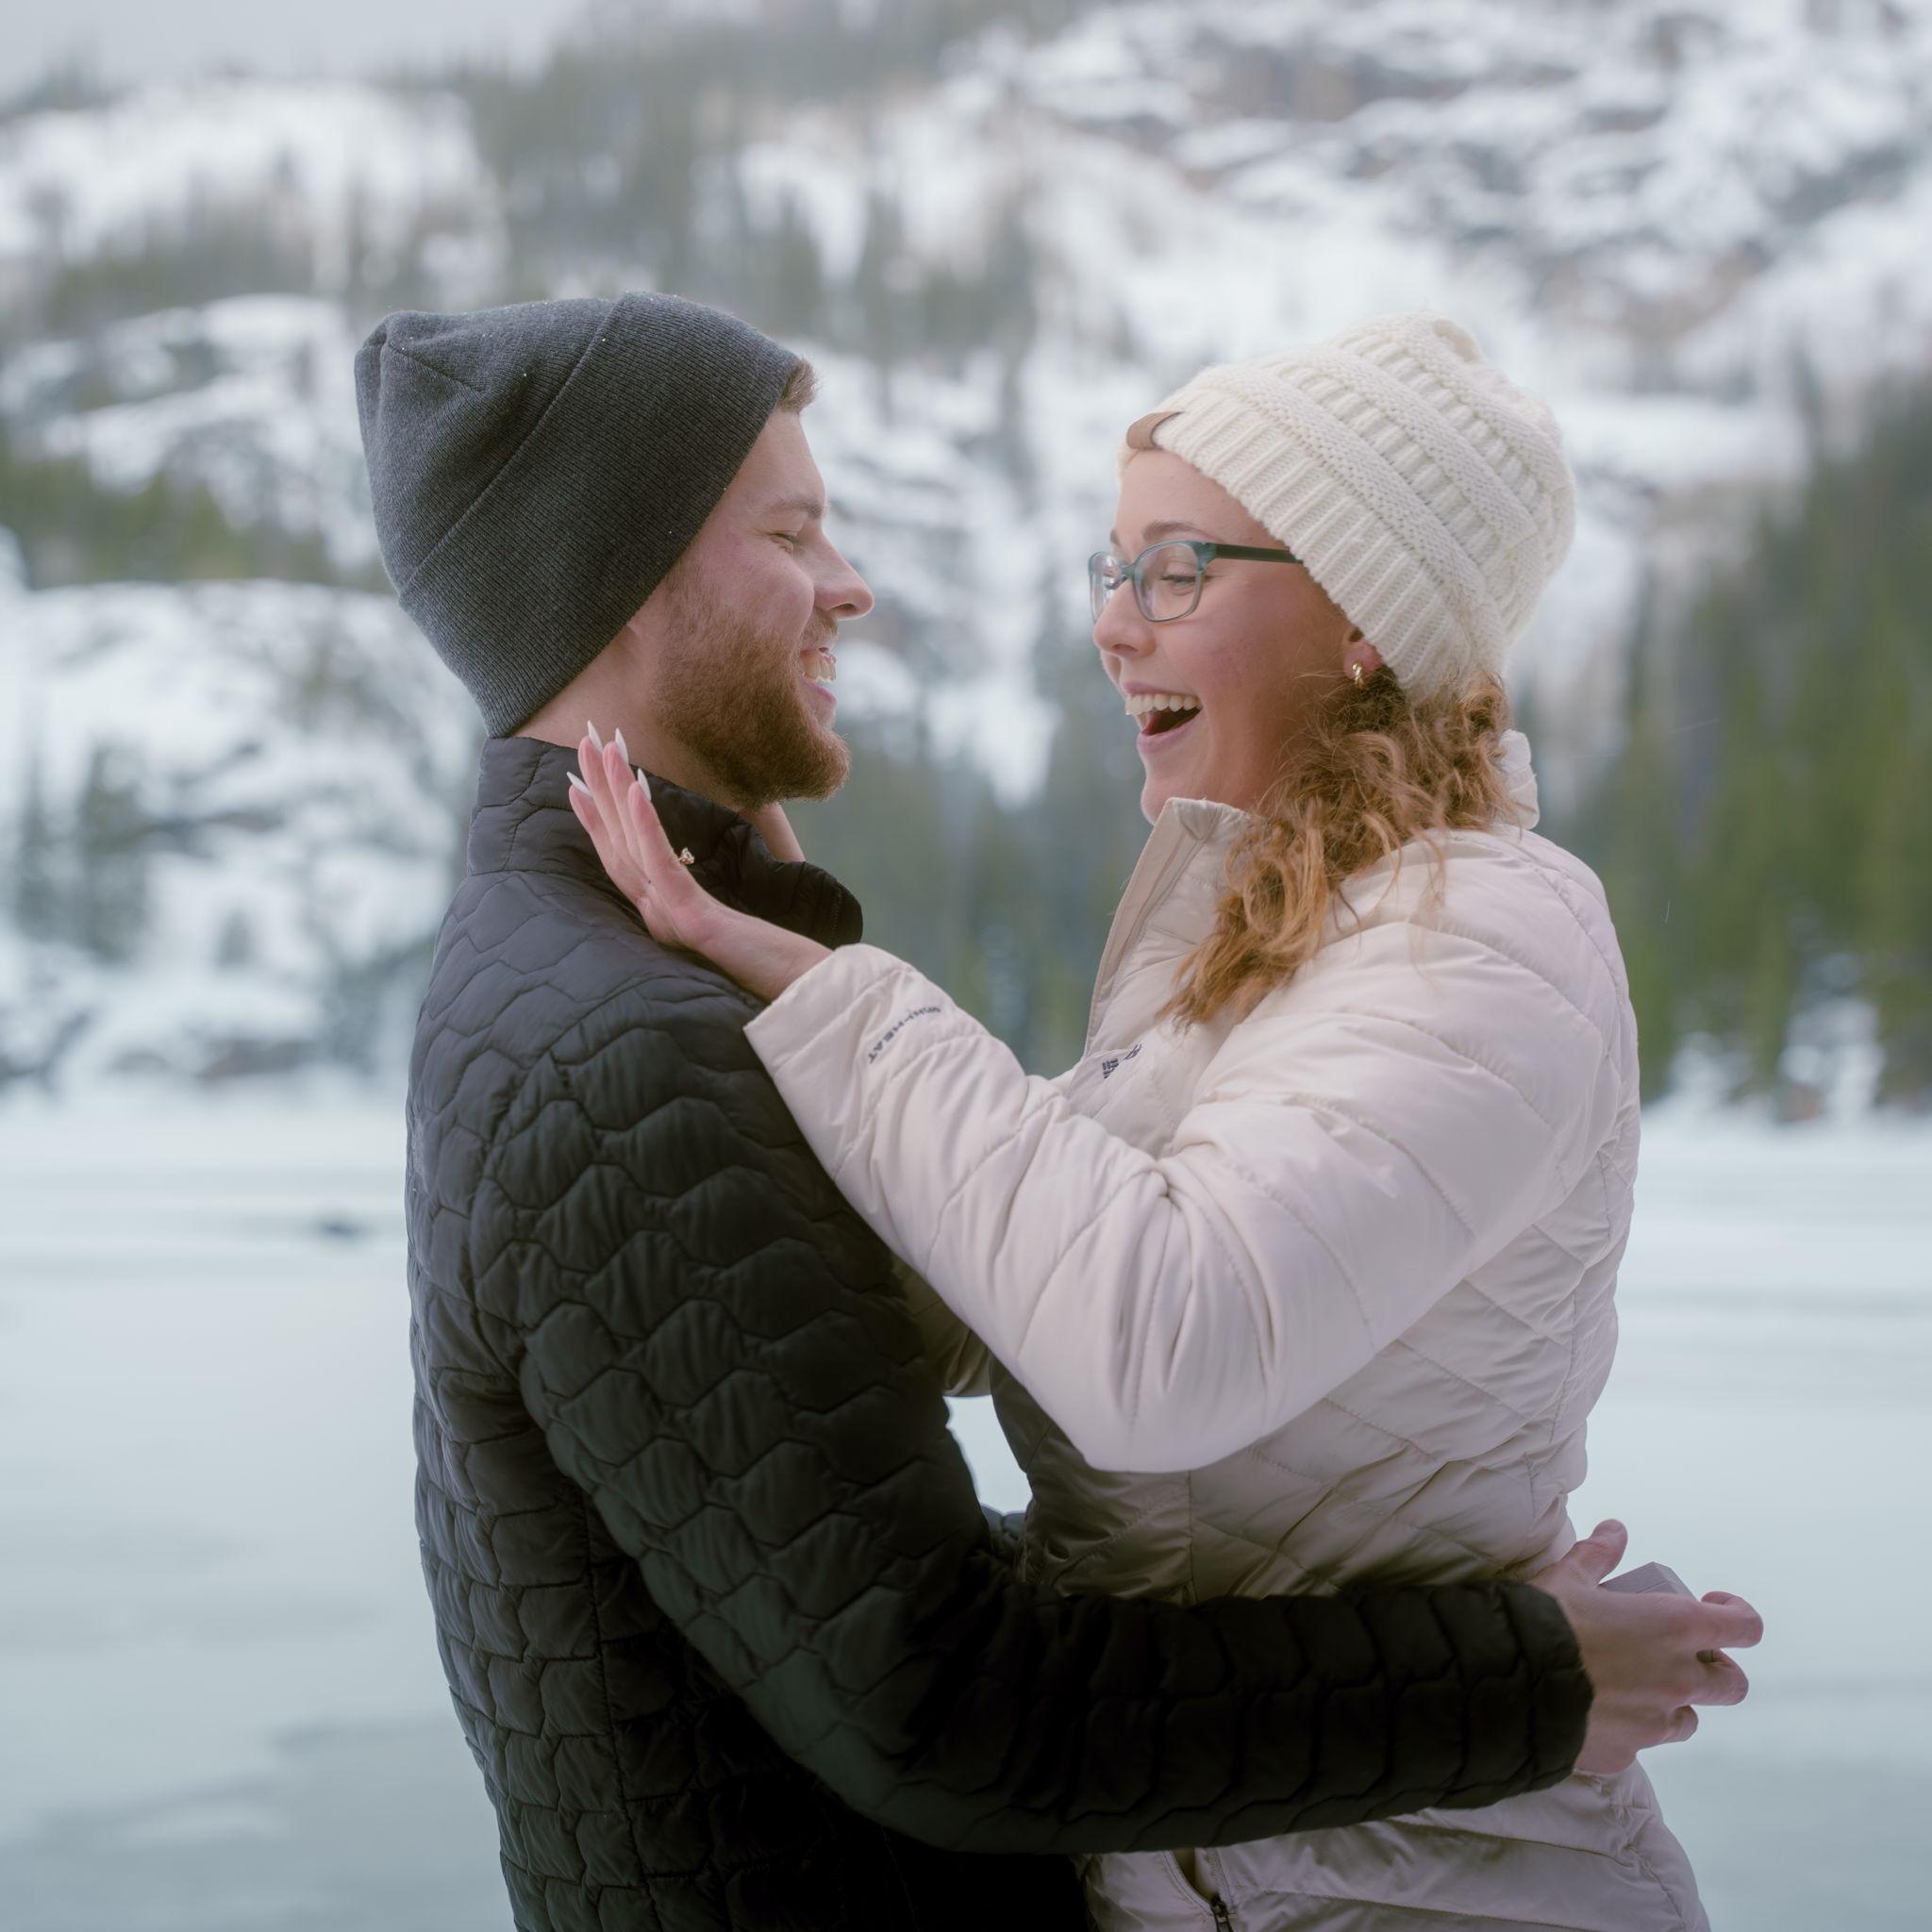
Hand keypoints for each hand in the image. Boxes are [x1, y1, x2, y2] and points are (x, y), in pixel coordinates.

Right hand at [566, 730, 829, 1003]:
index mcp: (664, 917)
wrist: (800, 999)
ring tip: (601, 750)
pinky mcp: (694, 923)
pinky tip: (637, 793)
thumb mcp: (730, 929)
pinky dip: (647, 830)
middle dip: (598, 791)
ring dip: (614, 795)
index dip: (597, 820)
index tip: (577, 782)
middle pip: (617, 846)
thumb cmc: (771, 966)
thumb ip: (705, 911)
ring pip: (631, 850)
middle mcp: (659, 919)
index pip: (622, 860)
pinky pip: (664, 870)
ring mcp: (672, 921)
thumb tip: (693, 886)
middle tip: (583, 741)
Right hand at [1531, 1520, 1760, 1775]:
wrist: (1510, 1685)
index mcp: (1674, 1628)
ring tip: (1633, 1685)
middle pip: (1732, 1684)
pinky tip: (1593, 1711)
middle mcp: (1678, 1679)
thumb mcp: (1568, 1577)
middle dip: (1715, 1670)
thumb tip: (1615, 1531)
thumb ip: (1598, 1555)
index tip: (1713, 1607)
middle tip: (1680, 1655)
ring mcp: (1656, 1722)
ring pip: (1689, 1718)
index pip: (1744, 1627)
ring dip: (1672, 1703)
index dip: (1738, 1616)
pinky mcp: (1629, 1753)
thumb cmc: (1545, 1621)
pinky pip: (1640, 1741)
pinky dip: (1627, 1727)